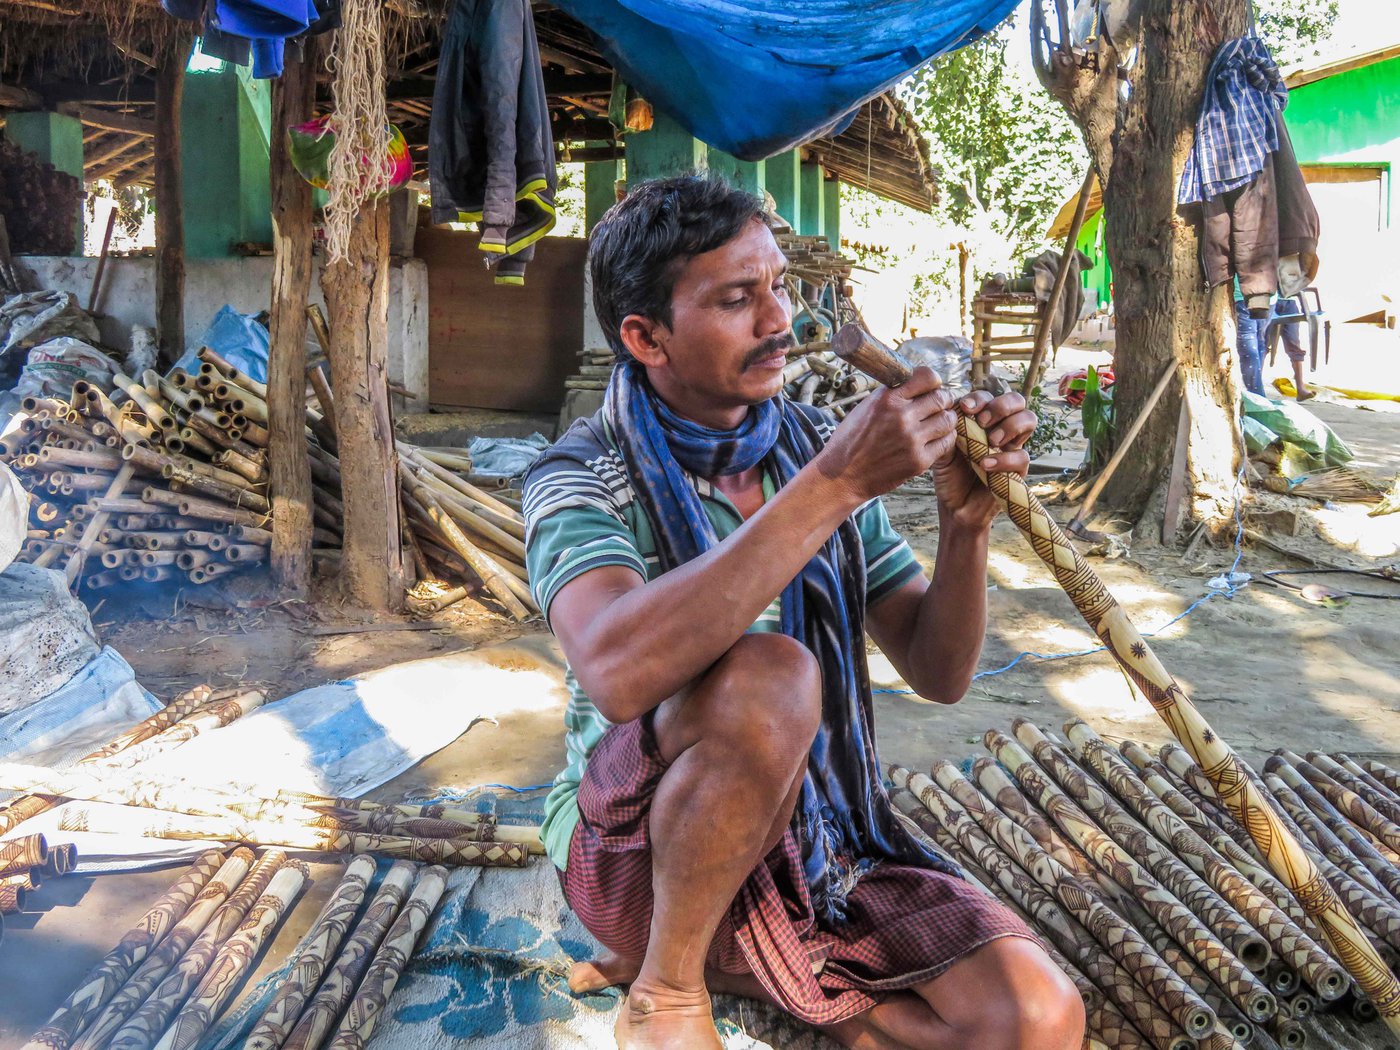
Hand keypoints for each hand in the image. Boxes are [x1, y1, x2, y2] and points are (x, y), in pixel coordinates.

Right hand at [816, 366, 956, 503]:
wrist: (842, 476)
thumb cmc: (851, 441)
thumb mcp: (866, 407)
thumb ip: (892, 395)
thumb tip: (915, 383)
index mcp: (887, 399)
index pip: (927, 377)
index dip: (933, 381)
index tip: (931, 387)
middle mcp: (901, 417)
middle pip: (941, 398)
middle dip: (943, 400)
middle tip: (940, 405)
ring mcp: (912, 440)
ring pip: (948, 420)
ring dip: (946, 419)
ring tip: (938, 422)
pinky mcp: (919, 461)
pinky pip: (946, 443)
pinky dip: (944, 438)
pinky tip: (935, 439)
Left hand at [933, 389, 1037, 529]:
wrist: (956, 506)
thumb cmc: (950, 475)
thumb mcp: (943, 450)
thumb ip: (947, 431)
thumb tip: (951, 411)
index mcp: (982, 421)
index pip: (988, 396)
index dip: (979, 398)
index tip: (965, 408)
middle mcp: (1001, 429)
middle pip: (1017, 400)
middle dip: (1001, 405)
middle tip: (982, 421)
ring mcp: (1012, 447)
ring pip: (1029, 418)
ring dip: (1010, 424)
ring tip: (991, 440)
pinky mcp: (1019, 469)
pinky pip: (1022, 456)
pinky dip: (1004, 459)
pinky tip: (985, 464)